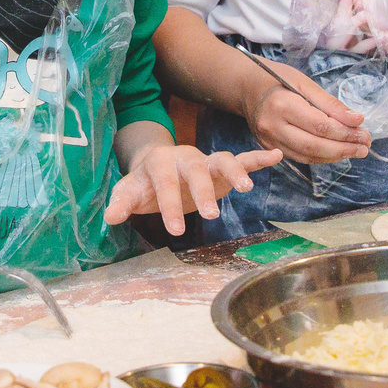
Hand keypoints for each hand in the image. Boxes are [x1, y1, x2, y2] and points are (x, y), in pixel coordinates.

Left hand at [105, 141, 281, 236]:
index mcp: (159, 162)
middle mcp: (185, 157)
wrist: (156, 167)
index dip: (169, 206)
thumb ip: (121, 203)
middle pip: (196, 171)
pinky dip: (258, 158)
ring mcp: (205, 160)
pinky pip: (242, 159)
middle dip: (203, 192)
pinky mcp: (221, 166)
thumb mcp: (129, 192)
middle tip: (210, 215)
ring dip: (234, 173)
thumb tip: (110, 218)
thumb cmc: (143, 183)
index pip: (165, 183)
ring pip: (223, 160)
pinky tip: (276, 156)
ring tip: (246, 189)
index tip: (175, 230)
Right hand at [242, 59, 370, 164]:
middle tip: (365, 147)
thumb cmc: (277, 79)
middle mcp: (272, 126)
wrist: (246, 87)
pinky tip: (337, 152)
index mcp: (282, 105)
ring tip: (357, 151)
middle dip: (344, 148)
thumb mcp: (305, 82)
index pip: (320, 126)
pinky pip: (299, 158)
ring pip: (307, 156)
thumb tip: (356, 120)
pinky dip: (321, 157)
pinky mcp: (269, 148)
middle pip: (314, 145)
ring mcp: (268, 141)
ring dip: (335, 156)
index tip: (364, 130)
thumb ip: (330, 104)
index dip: (345, 132)